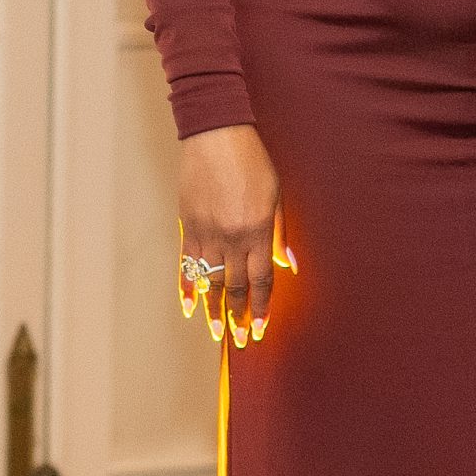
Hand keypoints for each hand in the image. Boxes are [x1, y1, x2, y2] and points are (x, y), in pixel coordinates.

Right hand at [177, 125, 292, 347]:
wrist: (216, 136)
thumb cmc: (253, 162)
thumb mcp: (276, 195)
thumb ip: (280, 233)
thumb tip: (289, 265)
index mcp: (257, 231)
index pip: (261, 280)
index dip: (262, 307)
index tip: (261, 329)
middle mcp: (231, 237)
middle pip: (234, 286)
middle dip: (238, 316)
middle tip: (240, 340)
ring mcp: (206, 233)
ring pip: (208, 281)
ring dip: (212, 310)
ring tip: (216, 333)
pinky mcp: (187, 225)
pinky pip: (186, 264)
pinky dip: (187, 287)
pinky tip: (188, 306)